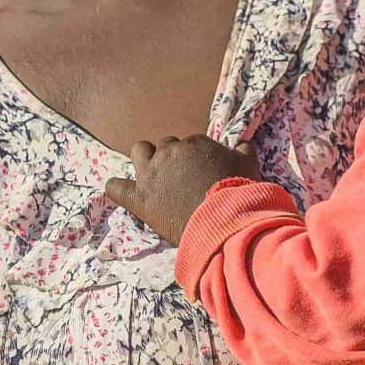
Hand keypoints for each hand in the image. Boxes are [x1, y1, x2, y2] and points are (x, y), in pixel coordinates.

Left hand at [106, 135, 260, 242]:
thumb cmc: (238, 192)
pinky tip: (125, 192)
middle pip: (165, 146)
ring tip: (156, 176)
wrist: (224, 220)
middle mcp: (169, 152)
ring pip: (139, 151)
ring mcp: (151, 174)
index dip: (195, 159)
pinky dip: (118, 188)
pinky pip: (115, 187)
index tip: (201, 173)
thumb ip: (244, 150)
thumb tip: (244, 144)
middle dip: (172, 159)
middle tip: (182, 179)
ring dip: (146, 160)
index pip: (189, 144)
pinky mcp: (139, 198)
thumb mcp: (249, 165)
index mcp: (194, 143)